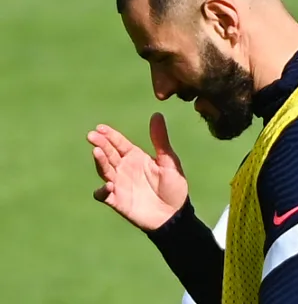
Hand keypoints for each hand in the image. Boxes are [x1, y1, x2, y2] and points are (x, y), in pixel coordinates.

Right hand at [87, 113, 188, 230]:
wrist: (174, 214)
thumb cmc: (174, 186)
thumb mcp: (169, 161)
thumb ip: (160, 140)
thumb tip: (157, 114)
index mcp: (136, 157)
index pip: (119, 144)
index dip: (110, 135)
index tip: (100, 128)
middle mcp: (125, 169)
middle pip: (109, 154)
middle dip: (100, 144)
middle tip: (92, 136)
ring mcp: (119, 184)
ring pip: (105, 171)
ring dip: (100, 162)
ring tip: (97, 152)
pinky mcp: (117, 201)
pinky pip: (104, 195)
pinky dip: (102, 190)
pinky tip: (107, 186)